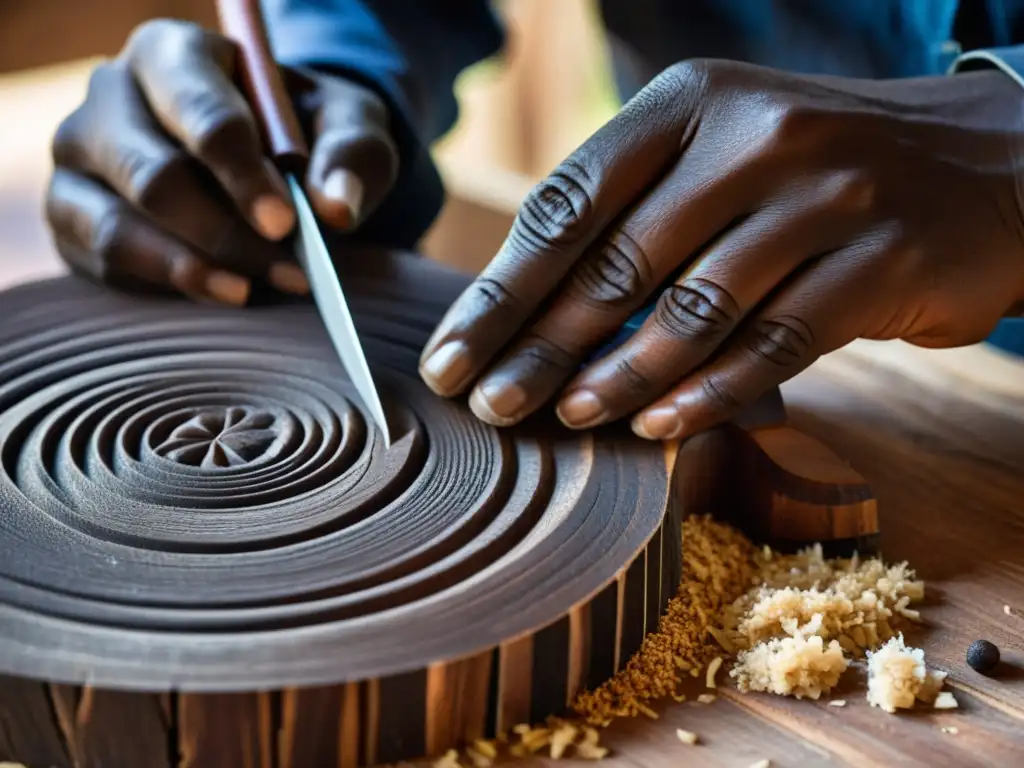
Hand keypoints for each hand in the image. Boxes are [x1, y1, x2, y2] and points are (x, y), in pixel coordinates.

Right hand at [46, 19, 397, 304]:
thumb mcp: (346, 123)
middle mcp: (110, 97)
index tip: (287, 224)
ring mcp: (81, 160)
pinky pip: (105, 266)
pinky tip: (221, 291)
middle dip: (225, 234)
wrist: (265, 156)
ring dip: (193, 271)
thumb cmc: (303, 130)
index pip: (199, 113)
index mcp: (174, 53)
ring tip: (252, 292)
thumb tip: (337, 209)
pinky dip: (165, 288)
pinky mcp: (70, 218)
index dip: (242, 175)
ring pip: (116, 229)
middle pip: (153, 177)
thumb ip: (350, 153)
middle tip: (291, 273)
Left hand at [419, 60, 1023, 439]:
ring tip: (565, 419)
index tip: (450, 359)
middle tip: (489, 406)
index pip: (568, 205)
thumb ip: (634, 214)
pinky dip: (709, 394)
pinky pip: (776, 345)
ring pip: (695, 310)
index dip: (500, 292)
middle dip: (539, 344)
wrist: (979, 162)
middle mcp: (752, 137)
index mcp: (688, 104)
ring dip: (619, 377)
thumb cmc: (811, 172)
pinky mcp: (881, 261)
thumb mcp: (717, 154)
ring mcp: (824, 196)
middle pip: (617, 262)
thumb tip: (525, 311)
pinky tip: (658, 427)